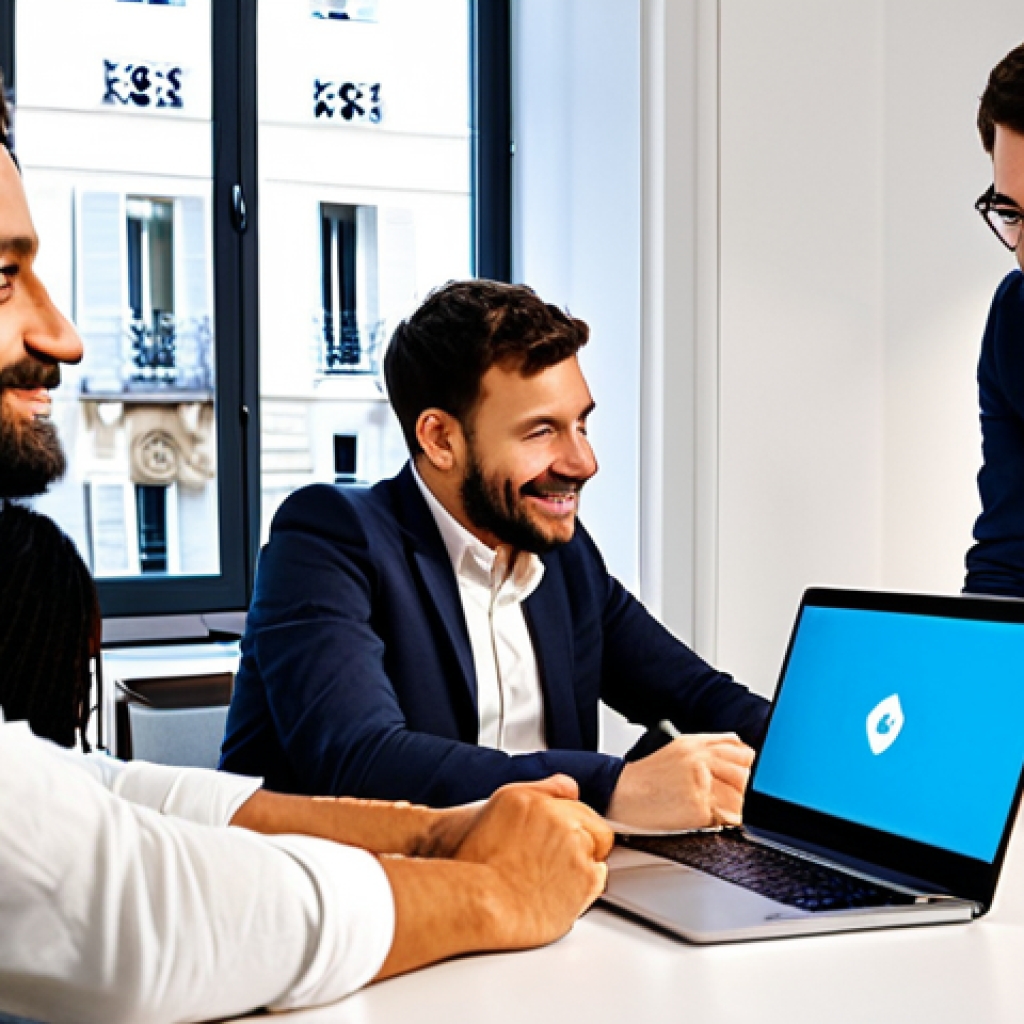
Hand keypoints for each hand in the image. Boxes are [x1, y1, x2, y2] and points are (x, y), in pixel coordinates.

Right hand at [374, 776, 613, 978]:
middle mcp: (559, 819)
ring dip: (580, 861)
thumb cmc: (479, 864)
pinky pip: (598, 877)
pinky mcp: (586, 879)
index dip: (568, 821)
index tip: (559, 836)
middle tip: (554, 859)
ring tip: (549, 877)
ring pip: (595, 851)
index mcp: (536, 801)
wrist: (481, 904)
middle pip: (592, 824)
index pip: (574, 801)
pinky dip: (584, 884)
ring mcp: (576, 848)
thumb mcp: (501, 807)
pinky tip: (558, 889)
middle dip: (581, 839)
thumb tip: (570, 788)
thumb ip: (540, 790)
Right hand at [606, 732, 754, 829]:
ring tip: (726, 813)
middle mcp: (700, 759)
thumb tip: (741, 755)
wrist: (618, 794)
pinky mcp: (697, 807)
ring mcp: (700, 782)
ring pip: (740, 798)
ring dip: (739, 809)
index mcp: (696, 744)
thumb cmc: (645, 778)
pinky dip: (728, 823)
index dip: (752, 768)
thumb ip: (709, 749)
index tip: (754, 779)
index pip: (742, 751)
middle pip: (745, 775)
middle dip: (748, 791)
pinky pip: (727, 818)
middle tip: (741, 801)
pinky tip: (716, 821)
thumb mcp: (677, 751)